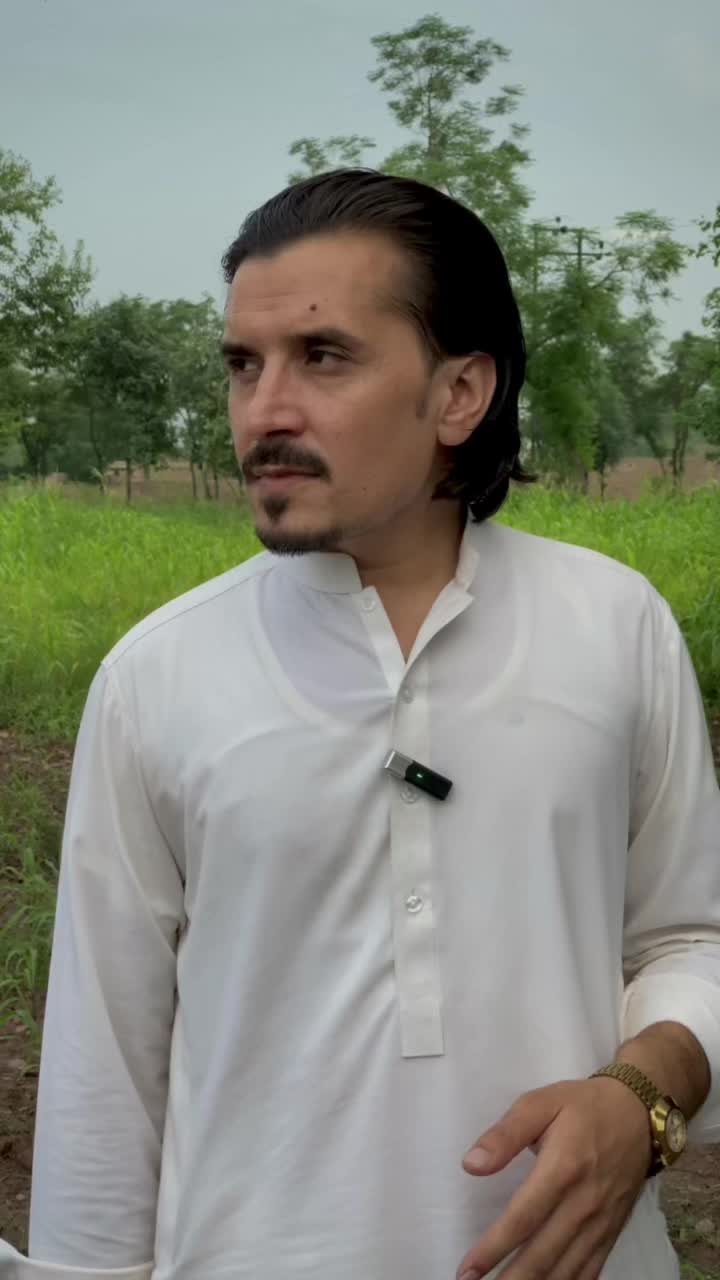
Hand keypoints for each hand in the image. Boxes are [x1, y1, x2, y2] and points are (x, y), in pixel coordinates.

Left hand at [455, 1078, 652, 1279]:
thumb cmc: (584, 1107)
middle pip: (543, 1254)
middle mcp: (583, 1203)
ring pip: (566, 1269)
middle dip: (511, 1279)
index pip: (523, 1218)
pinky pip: (591, 1270)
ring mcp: (601, 1222)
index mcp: (562, 1169)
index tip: (469, 1269)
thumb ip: (505, 1134)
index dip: (494, 1248)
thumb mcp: (541, 1103)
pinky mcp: (612, 1231)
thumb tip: (471, 1164)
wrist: (640, 1113)